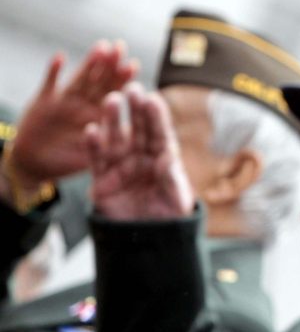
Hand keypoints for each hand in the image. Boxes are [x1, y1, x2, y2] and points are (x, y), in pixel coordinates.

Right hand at [6, 41, 137, 191]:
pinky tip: (60, 57)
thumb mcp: (91, 155)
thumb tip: (131, 134)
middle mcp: (84, 104)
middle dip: (109, 65)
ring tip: (100, 47)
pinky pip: (49, 85)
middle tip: (120, 47)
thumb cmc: (67, 161)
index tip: (133, 64)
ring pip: (79, 79)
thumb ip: (108, 143)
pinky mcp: (43, 102)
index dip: (123, 79)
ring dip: (89, 63)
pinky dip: (53, 72)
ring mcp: (64, 101)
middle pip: (99, 81)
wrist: (35, 164)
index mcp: (98, 115)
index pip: (114, 93)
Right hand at [85, 85, 194, 221]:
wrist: (147, 242)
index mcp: (164, 158)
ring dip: (112, 121)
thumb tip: (168, 159)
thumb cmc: (169, 218)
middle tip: (131, 88)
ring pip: (115, 139)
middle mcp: (141, 158)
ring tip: (110, 101)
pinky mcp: (102, 181)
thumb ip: (172, 179)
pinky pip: (96, 161)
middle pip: (138, 130)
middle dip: (135, 110)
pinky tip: (91, 130)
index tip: (154, 99)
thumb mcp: (177, 200)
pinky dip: (92, 146)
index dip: (157, 117)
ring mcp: (121, 167)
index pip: (161, 134)